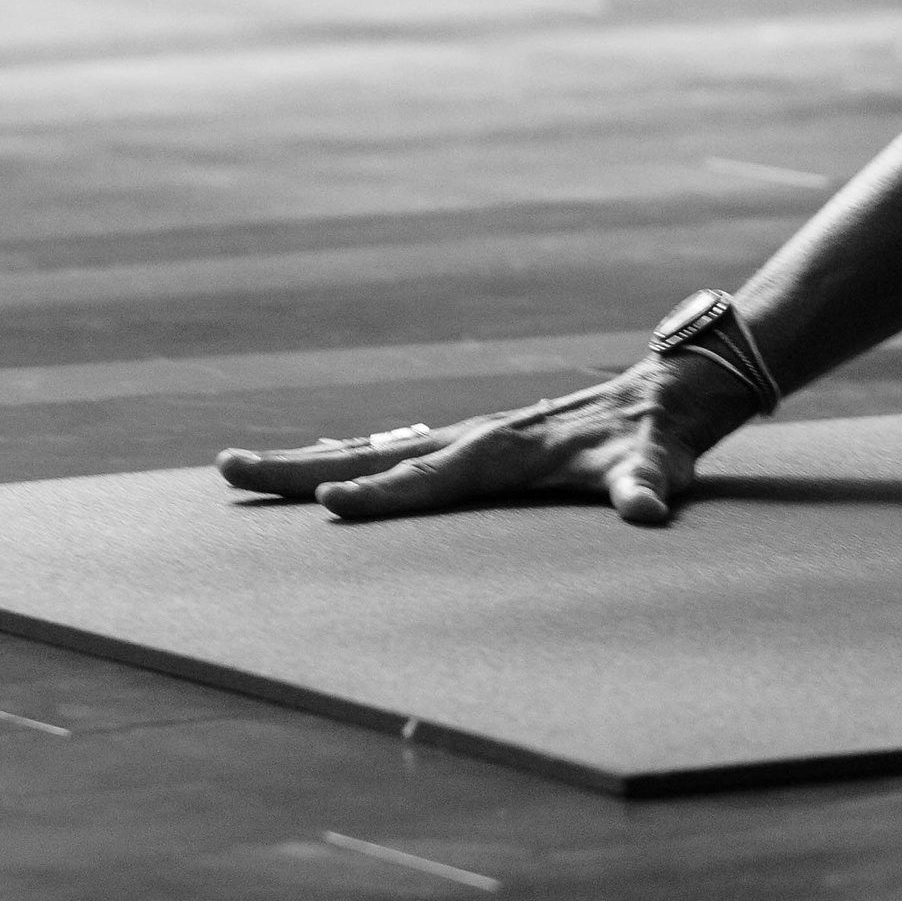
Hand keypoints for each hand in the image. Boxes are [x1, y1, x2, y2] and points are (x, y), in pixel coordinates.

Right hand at [213, 357, 753, 524]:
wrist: (673, 390)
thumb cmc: (661, 436)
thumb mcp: (658, 465)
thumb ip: (648, 486)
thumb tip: (648, 510)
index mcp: (505, 451)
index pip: (430, 478)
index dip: (383, 495)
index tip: (331, 504)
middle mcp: (477, 437)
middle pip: (376, 454)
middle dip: (302, 467)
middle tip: (228, 469)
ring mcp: (473, 437)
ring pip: (377, 450)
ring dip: (311, 461)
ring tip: (244, 468)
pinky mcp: (479, 442)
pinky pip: (399, 453)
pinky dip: (351, 458)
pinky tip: (323, 468)